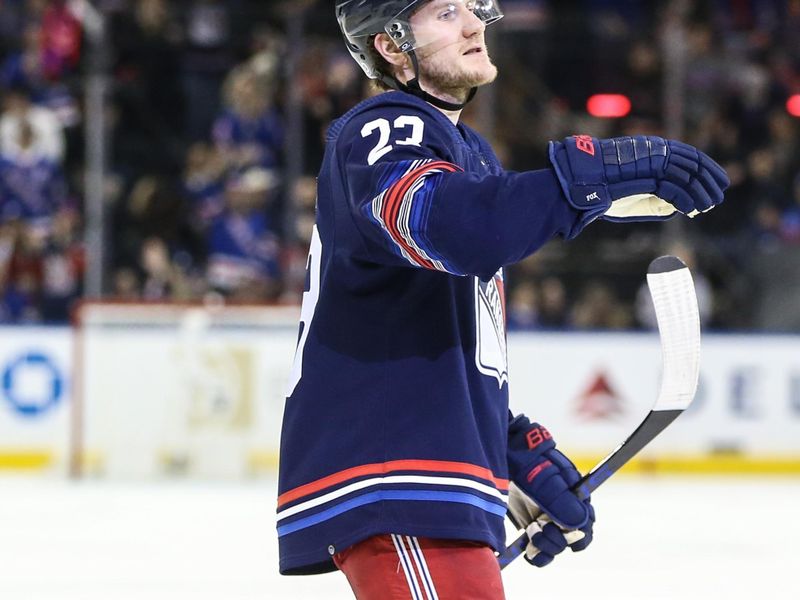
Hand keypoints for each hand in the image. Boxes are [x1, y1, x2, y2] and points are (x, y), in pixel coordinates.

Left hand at [507, 416, 594, 566]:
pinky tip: (523, 550)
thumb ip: (559, 499)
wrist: (501, 450)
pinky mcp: (530, 522)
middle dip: (557, 542)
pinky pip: (537, 547)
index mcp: (574, 496)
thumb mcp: (540, 477)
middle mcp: (563, 508)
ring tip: (531, 536)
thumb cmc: (524, 459)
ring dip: (545, 548)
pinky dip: (533, 553)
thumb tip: (580, 522)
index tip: (561, 533)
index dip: (578, 536)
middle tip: (538, 531)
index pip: (587, 525)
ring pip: (555, 546)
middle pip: (571, 540)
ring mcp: (546, 516)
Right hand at [548, 135, 728, 223]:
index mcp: (654, 149)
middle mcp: (657, 151)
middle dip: (709, 179)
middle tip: (718, 195)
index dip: (705, 168)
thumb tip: (676, 207)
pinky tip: (692, 210)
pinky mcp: (648, 174)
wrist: (582, 182)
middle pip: (693, 163)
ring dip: (701, 192)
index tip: (716, 182)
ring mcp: (653, 161)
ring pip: (687, 176)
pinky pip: (675, 188)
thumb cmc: (603, 188)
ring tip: (709, 205)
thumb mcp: (634, 193)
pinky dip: (686, 200)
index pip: (688, 155)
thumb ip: (655, 198)